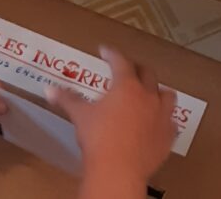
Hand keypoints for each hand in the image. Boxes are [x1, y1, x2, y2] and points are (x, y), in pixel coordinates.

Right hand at [47, 46, 175, 196]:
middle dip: (136, 68)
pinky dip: (164, 119)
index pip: (120, 62)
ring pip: (167, 95)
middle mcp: (148, 96)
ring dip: (158, 91)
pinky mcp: (168, 136)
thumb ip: (67, 99)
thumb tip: (49, 89)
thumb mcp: (80, 115)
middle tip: (127, 69)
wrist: (119, 170)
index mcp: (126, 86)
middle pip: (147, 73)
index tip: (105, 51)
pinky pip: (171, 122)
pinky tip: (158, 123)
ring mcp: (162, 116)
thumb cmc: (98, 138)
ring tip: (150, 93)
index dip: (111, 54)